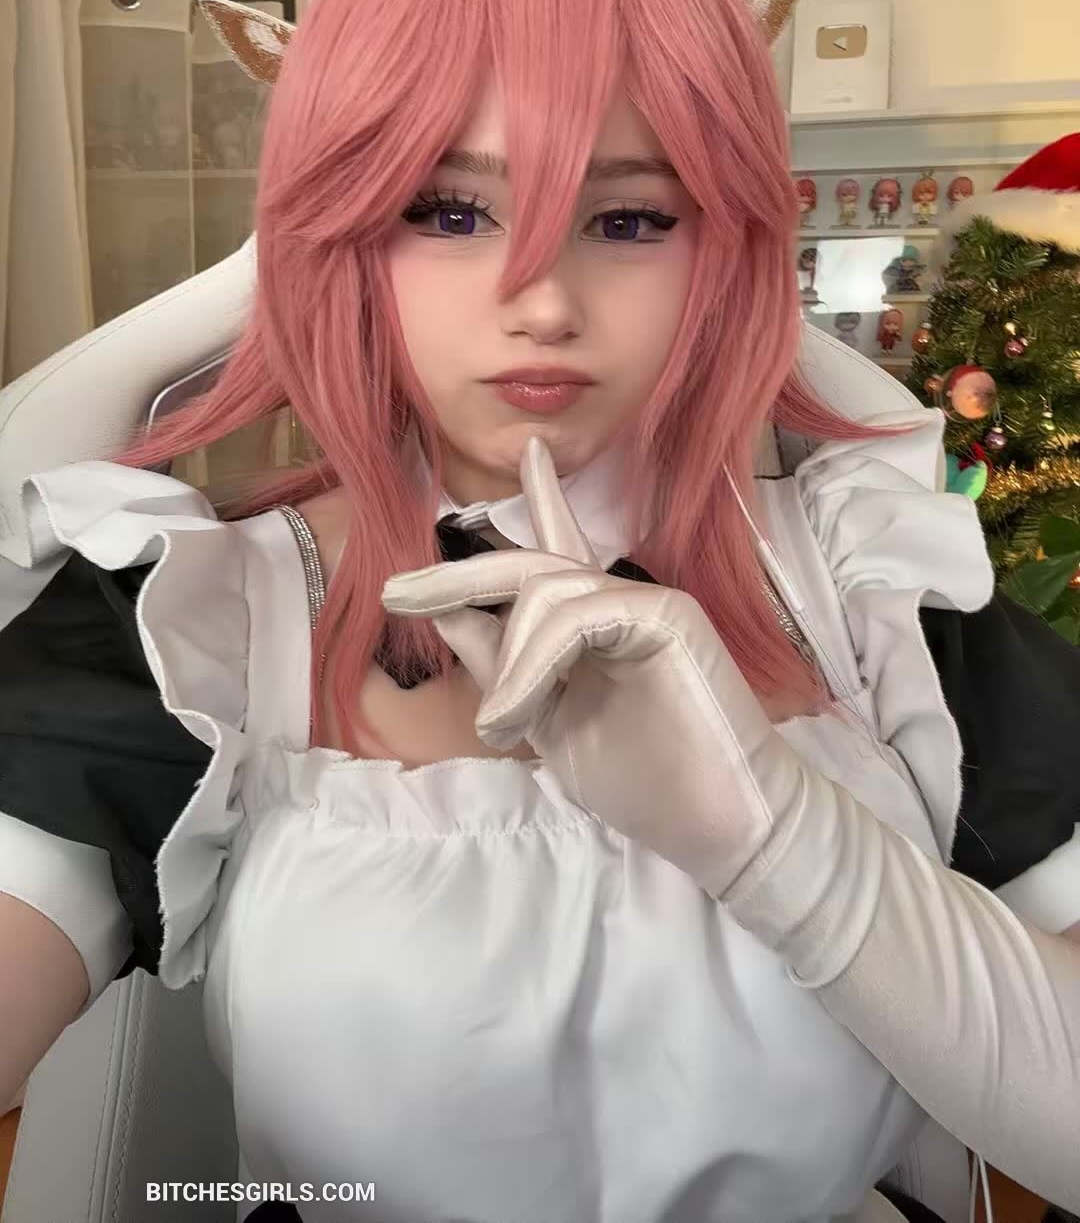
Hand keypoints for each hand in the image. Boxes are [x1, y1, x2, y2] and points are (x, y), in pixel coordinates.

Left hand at [381, 436, 810, 900]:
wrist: (719, 824)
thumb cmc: (643, 782)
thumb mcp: (546, 720)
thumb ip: (502, 665)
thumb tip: (448, 614)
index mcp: (597, 622)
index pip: (561, 549)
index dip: (543, 497)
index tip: (528, 451)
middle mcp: (620, 600)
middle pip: (529, 566)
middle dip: (457, 577)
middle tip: (398, 593)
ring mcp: (646, 600)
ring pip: (542, 596)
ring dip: (508, 666)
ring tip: (499, 727)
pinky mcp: (665, 614)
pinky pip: (573, 619)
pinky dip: (531, 669)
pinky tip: (516, 719)